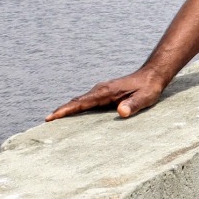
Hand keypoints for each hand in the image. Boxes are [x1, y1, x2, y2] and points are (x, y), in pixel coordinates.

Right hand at [47, 68, 168, 120]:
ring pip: (79, 101)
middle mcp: (100, 90)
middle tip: (45, 124)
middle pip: (75, 102)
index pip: (81, 102)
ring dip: (66, 110)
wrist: (153, 75)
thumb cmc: (149, 88)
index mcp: (105, 92)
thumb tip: (121, 112)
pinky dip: (75, 109)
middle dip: (60, 112)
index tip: (50, 118)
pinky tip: (71, 118)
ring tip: (52, 123)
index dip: (65, 110)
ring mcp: (101, 91)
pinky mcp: (104, 94)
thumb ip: (133, 104)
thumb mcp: (145, 98)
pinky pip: (85, 102)